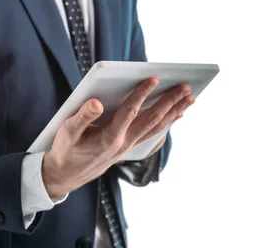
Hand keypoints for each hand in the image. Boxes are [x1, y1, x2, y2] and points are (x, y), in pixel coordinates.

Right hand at [42, 78, 193, 198]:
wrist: (66, 175)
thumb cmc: (66, 149)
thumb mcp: (68, 131)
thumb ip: (82, 116)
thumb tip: (96, 102)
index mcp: (108, 137)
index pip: (130, 112)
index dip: (141, 94)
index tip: (154, 78)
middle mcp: (123, 143)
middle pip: (152, 120)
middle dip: (170, 102)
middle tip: (186, 87)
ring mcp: (128, 147)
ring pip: (156, 128)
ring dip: (174, 112)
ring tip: (188, 99)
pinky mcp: (128, 148)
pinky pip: (152, 135)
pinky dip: (166, 125)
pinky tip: (174, 117)